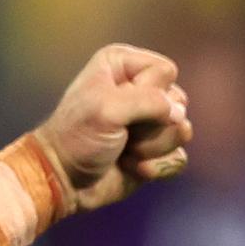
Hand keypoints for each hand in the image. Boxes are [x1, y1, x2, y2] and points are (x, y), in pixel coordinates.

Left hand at [32, 44, 191, 212]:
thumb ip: (150, 102)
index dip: (149, 93)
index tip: (118, 106)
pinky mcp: (155, 151)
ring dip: (151, 147)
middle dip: (152, 124)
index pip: (165, 71)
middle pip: (178, 101)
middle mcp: (139, 88)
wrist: (64, 180)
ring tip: (124, 150)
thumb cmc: (77, 138)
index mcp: (123, 65)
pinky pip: (178, 156)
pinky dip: (155, 166)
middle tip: (121, 132)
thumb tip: (179, 117)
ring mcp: (149, 121)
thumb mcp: (107, 108)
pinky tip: (131, 167)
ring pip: (180, 130)